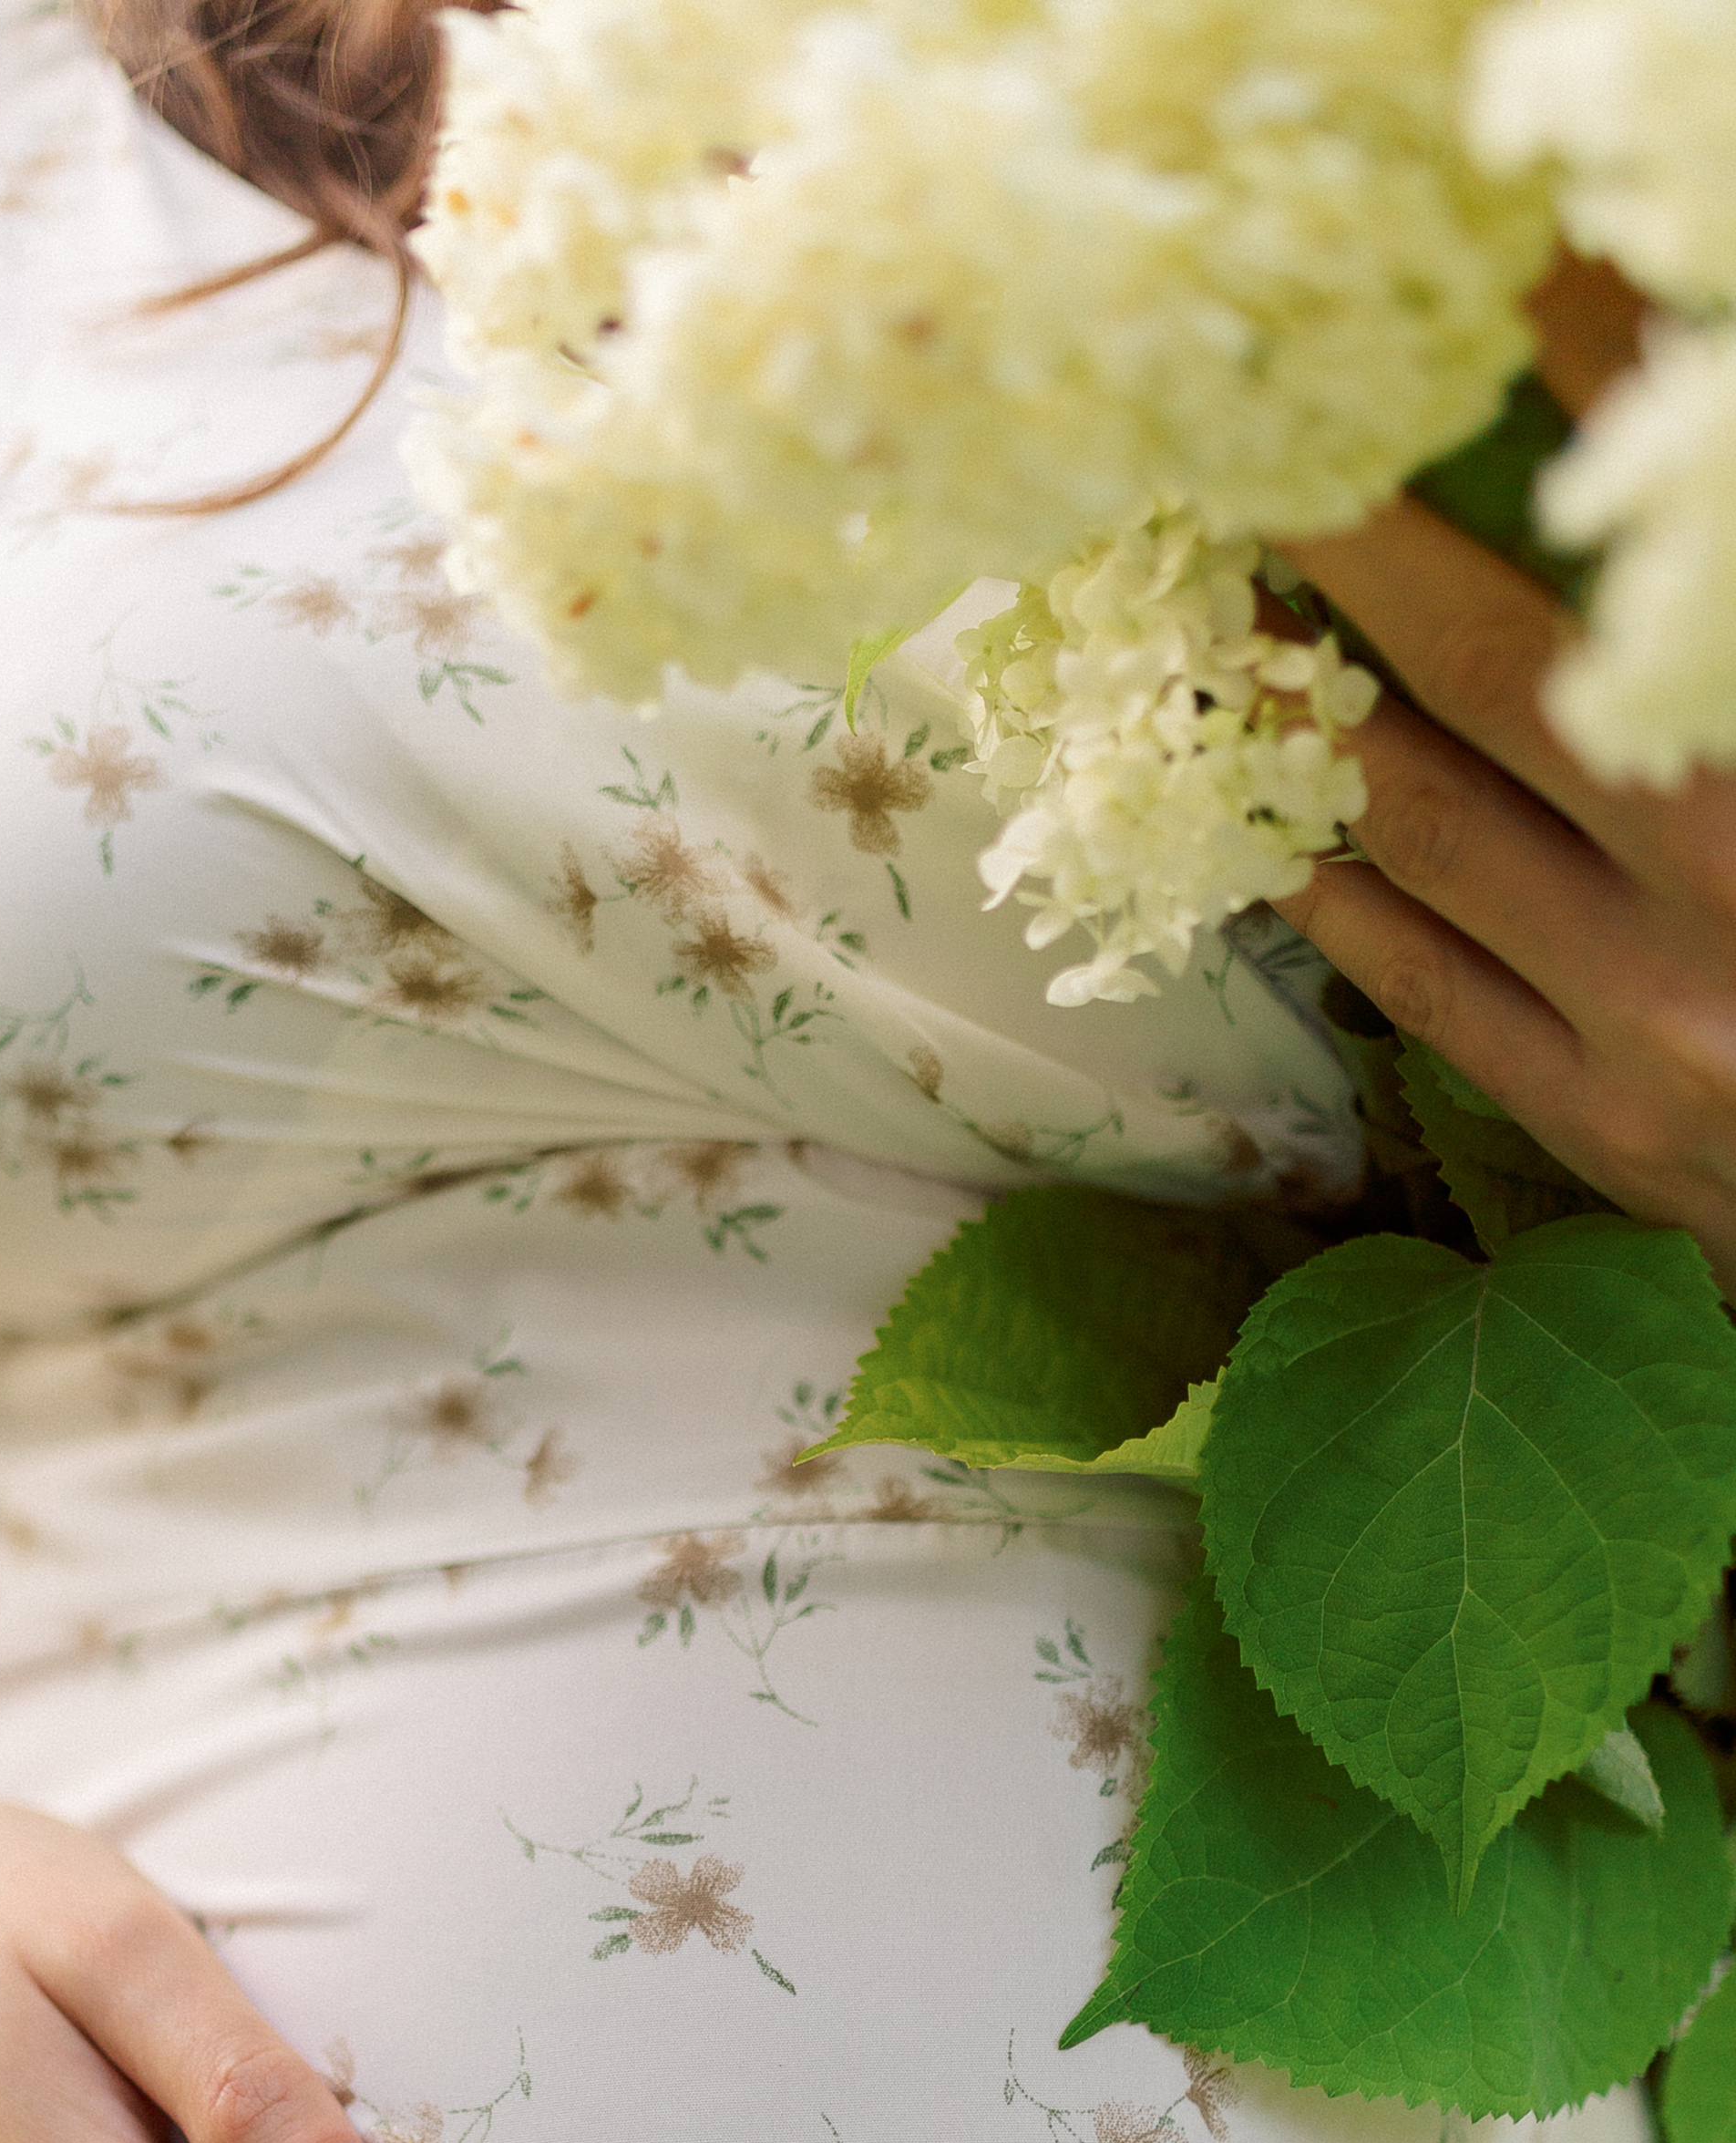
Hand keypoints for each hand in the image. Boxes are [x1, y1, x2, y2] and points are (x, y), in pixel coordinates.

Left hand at [1269, 264, 1735, 1286]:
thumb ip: (1724, 659)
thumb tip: (1648, 501)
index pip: (1688, 555)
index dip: (1604, 381)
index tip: (1501, 271)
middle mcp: (1732, 889)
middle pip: (1507, 671)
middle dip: (1364, 545)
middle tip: (1257, 443)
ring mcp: (1654, 1016)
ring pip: (1429, 827)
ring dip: (1300, 712)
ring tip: (1213, 606)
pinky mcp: (1596, 1117)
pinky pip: (1424, 979)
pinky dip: (1330, 885)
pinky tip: (1248, 807)